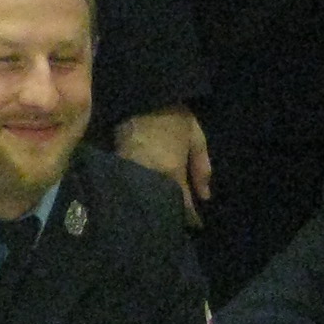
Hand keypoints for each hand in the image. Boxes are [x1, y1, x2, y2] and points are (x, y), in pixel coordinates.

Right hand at [117, 107, 212, 225]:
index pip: (182, 205)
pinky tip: (146, 198)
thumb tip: (205, 197)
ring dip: (155, 207)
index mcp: (172, 173)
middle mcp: (151, 178)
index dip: (191, 217)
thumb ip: (202, 168)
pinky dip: (141, 195)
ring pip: (146, 200)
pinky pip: (133, 189)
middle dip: (171, 216)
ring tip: (162, 214)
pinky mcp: (118, 168)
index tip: (196, 225)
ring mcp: (132, 174)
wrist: (141, 98)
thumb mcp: (195, 138)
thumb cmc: (173, 117)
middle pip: (161, 207)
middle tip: (178, 224)